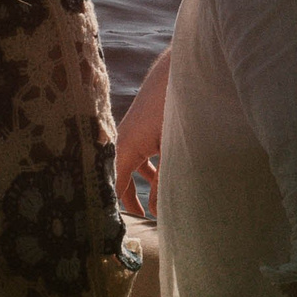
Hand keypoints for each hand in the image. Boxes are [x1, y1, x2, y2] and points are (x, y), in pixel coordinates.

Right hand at [115, 48, 171, 216]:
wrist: (184, 70)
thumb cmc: (176, 107)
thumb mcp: (173, 150)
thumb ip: (165, 181)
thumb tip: (156, 210)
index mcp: (125, 146)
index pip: (112, 184)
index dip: (114, 205)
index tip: (120, 226)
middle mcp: (124, 139)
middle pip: (120, 176)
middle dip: (128, 199)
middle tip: (138, 221)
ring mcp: (134, 132)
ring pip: (132, 165)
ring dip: (141, 184)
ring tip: (153, 206)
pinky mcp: (145, 126)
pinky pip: (141, 154)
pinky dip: (149, 169)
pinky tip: (162, 177)